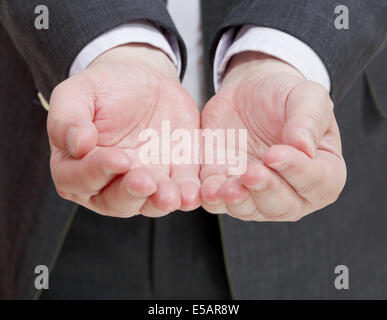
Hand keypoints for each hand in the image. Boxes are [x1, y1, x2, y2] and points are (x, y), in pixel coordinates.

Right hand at [48, 44, 199, 216]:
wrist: (144, 81)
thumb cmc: (105, 88)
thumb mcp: (78, 93)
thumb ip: (67, 118)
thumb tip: (75, 145)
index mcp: (77, 166)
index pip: (79, 179)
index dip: (97, 172)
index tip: (118, 159)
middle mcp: (109, 182)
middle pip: (116, 200)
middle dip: (131, 193)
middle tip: (145, 181)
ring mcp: (144, 182)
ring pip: (149, 203)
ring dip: (160, 202)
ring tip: (171, 196)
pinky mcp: (173, 176)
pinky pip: (181, 191)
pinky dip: (188, 195)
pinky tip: (193, 194)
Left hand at [200, 52, 345, 221]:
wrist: (250, 94)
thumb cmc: (285, 97)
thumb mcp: (307, 97)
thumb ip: (309, 121)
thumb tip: (305, 147)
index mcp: (322, 171)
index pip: (317, 182)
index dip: (297, 172)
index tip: (275, 154)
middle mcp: (292, 191)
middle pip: (283, 206)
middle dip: (265, 191)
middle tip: (251, 173)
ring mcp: (257, 194)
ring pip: (250, 210)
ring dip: (239, 201)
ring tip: (228, 188)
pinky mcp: (227, 187)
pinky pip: (220, 202)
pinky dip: (213, 200)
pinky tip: (208, 191)